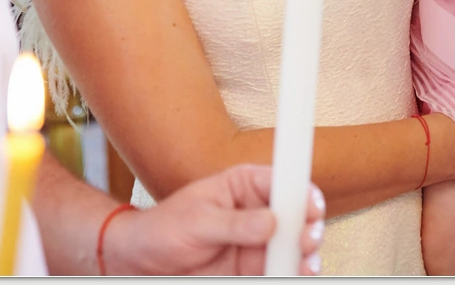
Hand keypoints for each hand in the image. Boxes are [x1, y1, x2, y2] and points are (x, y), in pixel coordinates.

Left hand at [107, 164, 325, 275]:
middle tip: (305, 240)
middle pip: (299, 215)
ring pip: (297, 247)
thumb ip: (234, 223)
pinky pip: (283, 270)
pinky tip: (292, 274)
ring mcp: (261, 241)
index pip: (284, 181)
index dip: (302, 191)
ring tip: (300, 264)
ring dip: (305, 256)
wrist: (144, 263)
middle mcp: (260, 210)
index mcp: (246, 185)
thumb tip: (269, 222)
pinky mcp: (256, 268)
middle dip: (308, 228)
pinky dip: (291, 273)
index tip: (310, 207)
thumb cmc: (164, 228)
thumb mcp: (196, 221)